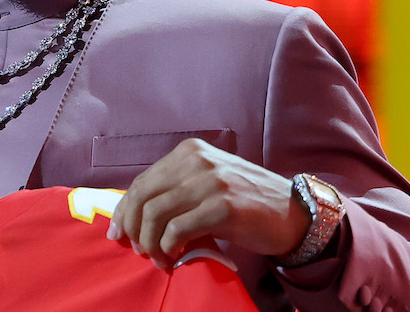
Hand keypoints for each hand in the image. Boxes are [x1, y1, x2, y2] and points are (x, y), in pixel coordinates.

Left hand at [107, 138, 308, 269]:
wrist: (293, 213)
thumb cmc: (245, 202)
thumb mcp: (206, 183)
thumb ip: (174, 190)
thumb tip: (132, 215)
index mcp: (189, 152)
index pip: (142, 181)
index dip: (124, 209)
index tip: (117, 232)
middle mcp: (198, 161)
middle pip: (143, 197)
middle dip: (132, 227)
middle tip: (138, 250)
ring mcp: (211, 182)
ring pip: (155, 214)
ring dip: (149, 242)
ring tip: (156, 258)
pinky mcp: (223, 207)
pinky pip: (178, 229)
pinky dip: (168, 247)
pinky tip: (173, 256)